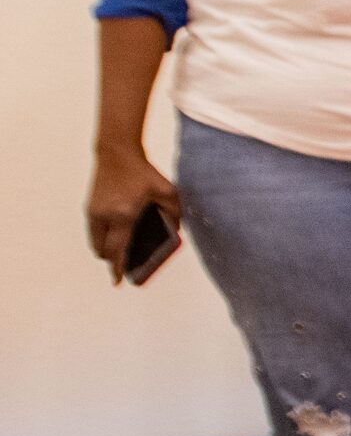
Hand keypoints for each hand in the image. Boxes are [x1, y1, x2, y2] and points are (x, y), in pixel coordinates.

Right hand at [86, 146, 180, 283]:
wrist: (117, 152)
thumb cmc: (144, 173)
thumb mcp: (169, 193)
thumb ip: (175, 215)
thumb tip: (174, 232)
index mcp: (123, 215)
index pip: (118, 249)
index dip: (118, 267)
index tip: (118, 282)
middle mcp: (104, 215)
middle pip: (103, 250)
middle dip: (112, 260)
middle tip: (125, 266)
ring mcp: (94, 211)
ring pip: (96, 241)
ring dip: (106, 249)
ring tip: (121, 252)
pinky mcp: (90, 206)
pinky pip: (94, 231)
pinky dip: (103, 237)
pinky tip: (116, 236)